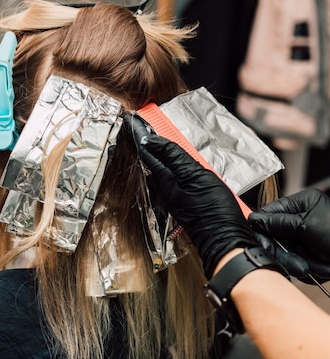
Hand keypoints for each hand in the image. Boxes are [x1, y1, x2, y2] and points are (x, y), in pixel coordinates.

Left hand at [125, 114, 258, 276]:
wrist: (226, 239)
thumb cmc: (212, 210)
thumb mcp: (195, 175)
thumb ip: (173, 156)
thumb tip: (149, 139)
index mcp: (165, 179)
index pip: (147, 150)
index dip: (141, 132)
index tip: (133, 118)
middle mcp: (166, 188)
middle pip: (155, 158)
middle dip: (150, 140)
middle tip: (147, 121)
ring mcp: (177, 195)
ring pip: (166, 167)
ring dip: (165, 151)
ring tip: (164, 134)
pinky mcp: (187, 200)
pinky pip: (178, 176)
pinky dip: (178, 164)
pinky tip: (186, 160)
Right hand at [249, 188, 329, 282]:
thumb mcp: (306, 226)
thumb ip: (278, 223)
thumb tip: (255, 220)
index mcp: (302, 203)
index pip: (269, 213)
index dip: (263, 228)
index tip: (261, 240)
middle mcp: (302, 219)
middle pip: (276, 236)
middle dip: (286, 251)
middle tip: (296, 260)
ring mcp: (306, 238)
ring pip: (286, 253)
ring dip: (299, 262)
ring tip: (315, 264)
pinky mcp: (311, 255)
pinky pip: (298, 264)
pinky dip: (308, 269)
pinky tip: (321, 265)